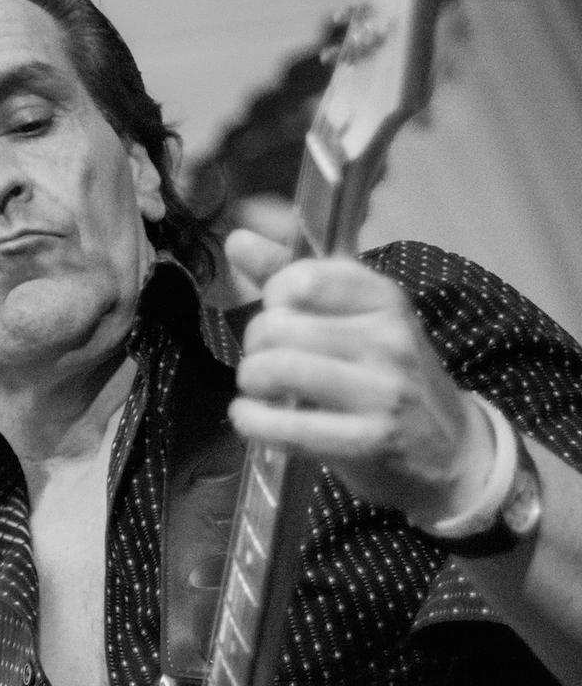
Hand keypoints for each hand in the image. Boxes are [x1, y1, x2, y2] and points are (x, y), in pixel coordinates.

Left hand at [225, 230, 494, 523]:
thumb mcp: (352, 317)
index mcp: (384, 299)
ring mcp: (382, 391)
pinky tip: (253, 417)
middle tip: (267, 360)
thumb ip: (290, 275)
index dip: (274, 296)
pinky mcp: (368, 440)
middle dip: (255, 344)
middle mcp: (388, 339)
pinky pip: (283, 425)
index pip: (302, 278)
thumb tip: (237, 237)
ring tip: (261, 388)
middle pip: (277, 326)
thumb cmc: (385, 373)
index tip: (283, 314)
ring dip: (251, 382)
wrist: (448, 447)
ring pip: (277, 369)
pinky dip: (250, 420)